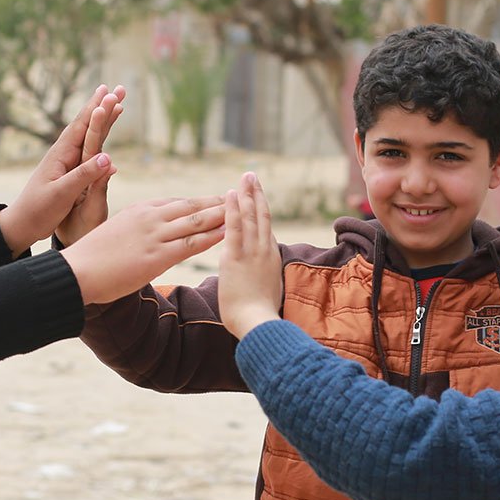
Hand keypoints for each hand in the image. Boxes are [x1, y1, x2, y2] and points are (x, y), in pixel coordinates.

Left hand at [54, 85, 123, 246]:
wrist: (23, 224)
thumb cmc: (39, 210)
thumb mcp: (61, 194)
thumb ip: (83, 175)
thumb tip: (108, 157)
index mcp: (61, 155)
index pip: (81, 126)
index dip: (96, 109)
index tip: (109, 92)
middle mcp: (64, 153)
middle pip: (86, 124)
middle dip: (102, 106)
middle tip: (118, 89)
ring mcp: (66, 161)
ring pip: (89, 135)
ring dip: (103, 118)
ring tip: (116, 104)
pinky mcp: (69, 171)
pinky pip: (88, 149)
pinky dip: (99, 137)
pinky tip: (104, 134)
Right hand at [60, 195, 225, 304]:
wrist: (77, 272)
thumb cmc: (91, 257)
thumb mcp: (114, 233)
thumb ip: (132, 230)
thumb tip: (139, 236)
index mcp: (139, 211)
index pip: (176, 203)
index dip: (199, 201)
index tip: (216, 199)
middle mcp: (150, 218)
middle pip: (191, 207)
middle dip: (217, 202)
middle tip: (239, 198)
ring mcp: (154, 236)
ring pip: (196, 222)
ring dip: (221, 216)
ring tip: (243, 212)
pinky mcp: (157, 257)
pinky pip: (191, 244)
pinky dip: (211, 237)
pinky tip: (228, 234)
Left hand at [219, 172, 283, 338]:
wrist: (258, 323)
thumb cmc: (259, 315)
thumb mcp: (267, 290)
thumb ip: (262, 276)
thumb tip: (259, 275)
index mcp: (270, 257)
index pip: (265, 228)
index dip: (262, 209)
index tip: (257, 195)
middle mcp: (264, 250)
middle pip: (262, 216)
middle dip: (256, 194)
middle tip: (252, 176)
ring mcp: (252, 252)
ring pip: (251, 217)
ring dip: (246, 194)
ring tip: (244, 177)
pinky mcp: (236, 257)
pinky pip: (234, 228)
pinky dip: (232, 209)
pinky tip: (229, 194)